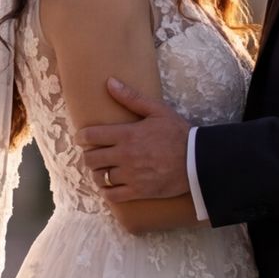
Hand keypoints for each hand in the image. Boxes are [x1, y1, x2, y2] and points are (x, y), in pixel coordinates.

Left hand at [80, 79, 191, 201]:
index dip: (81, 136)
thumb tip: (109, 82)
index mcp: (127, 134)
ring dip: (98, 173)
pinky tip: (110, 186)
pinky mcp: (138, 192)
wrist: (197, 160)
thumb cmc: (178, 133)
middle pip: (91, 159)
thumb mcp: (157, 110)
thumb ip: (131, 97)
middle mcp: (125, 156)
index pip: (92, 135)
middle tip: (93, 153)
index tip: (81, 138)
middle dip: (89, 155)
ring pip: (100, 177)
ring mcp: (131, 176)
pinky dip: (107, 191)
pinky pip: (112, 195)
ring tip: (102, 169)